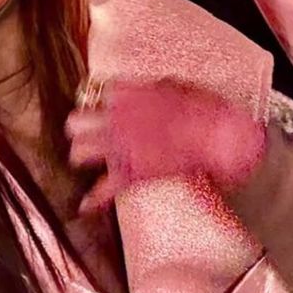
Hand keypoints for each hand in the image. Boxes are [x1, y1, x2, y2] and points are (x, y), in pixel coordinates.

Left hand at [66, 80, 265, 212]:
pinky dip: (95, 199)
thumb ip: (153, 89)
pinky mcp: (131, 172)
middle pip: (75, 122)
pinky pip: (103, 189)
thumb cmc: (202, 111)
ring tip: (86, 162)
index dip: (103, 106)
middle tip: (89, 136)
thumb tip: (149, 91)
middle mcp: (115, 118)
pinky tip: (86, 205)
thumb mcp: (174, 87)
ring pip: (79, 150)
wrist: (218, 136)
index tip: (108, 111)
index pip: (99, 95)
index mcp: (126, 95)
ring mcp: (120, 146)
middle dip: (80, 130)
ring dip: (82, 155)